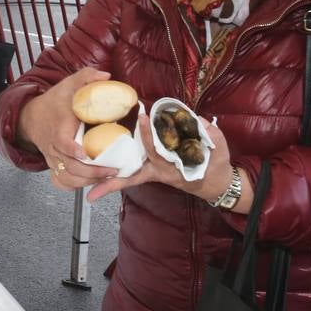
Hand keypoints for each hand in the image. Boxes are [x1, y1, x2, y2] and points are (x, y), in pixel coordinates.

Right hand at [16, 67, 120, 192]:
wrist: (31, 117)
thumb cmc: (54, 103)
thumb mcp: (68, 85)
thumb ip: (86, 77)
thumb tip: (106, 76)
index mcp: (58, 129)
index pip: (62, 143)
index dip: (72, 149)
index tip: (85, 153)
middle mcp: (54, 147)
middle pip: (69, 167)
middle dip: (91, 172)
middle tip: (112, 170)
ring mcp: (53, 158)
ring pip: (67, 178)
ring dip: (86, 181)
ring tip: (106, 178)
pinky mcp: (54, 165)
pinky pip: (60, 181)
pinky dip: (73, 186)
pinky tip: (88, 183)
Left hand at [87, 115, 238, 205]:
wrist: (215, 184)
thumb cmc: (216, 166)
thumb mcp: (219, 150)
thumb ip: (211, 134)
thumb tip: (198, 120)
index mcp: (173, 168)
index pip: (157, 150)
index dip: (150, 134)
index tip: (144, 118)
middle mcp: (159, 173)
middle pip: (133, 174)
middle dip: (114, 180)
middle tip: (95, 183)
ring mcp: (154, 174)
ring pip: (129, 179)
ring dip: (110, 185)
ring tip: (90, 192)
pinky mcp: (151, 173)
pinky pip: (131, 177)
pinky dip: (116, 180)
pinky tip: (97, 184)